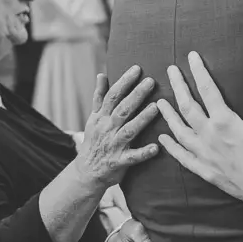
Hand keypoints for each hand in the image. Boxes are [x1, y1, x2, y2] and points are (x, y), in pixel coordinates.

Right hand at [74, 66, 158, 189]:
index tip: (137, 69)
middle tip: (151, 81)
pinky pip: (132, 157)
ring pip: (129, 130)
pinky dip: (143, 153)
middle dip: (136, 95)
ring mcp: (114, 145)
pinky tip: (156, 147)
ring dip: (142, 119)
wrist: (86, 172)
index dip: (124, 81)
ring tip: (156, 107)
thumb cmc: (95, 140)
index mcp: (102, 117)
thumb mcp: (93, 118)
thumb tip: (101, 74)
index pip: (113, 96)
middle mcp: (107, 129)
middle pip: (123, 109)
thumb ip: (99, 97)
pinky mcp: (119, 162)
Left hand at [157, 54, 242, 217]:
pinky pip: (183, 157)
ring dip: (168, 115)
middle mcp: (210, 138)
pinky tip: (163, 139)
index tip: (192, 57)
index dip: (199, 71)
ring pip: (180, 131)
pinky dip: (171, 147)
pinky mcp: (205, 171)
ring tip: (159, 102)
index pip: (208, 90)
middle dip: (179, 86)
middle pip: (188, 107)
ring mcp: (205, 156)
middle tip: (171, 70)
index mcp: (226, 123)